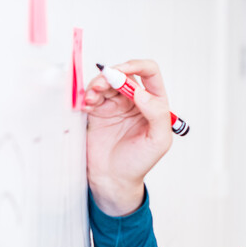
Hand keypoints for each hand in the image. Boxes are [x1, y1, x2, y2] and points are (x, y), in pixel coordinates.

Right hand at [83, 59, 173, 215]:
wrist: (113, 180)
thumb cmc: (139, 163)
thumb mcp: (159, 141)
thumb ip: (157, 114)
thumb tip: (141, 92)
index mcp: (154, 104)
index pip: (149, 73)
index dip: (137, 66)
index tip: (123, 72)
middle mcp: (135, 101)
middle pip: (124, 74)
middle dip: (112, 75)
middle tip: (102, 84)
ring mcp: (115, 105)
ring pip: (106, 82)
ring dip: (97, 84)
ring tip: (91, 96)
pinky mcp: (98, 112)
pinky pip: (92, 95)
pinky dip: (87, 95)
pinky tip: (86, 103)